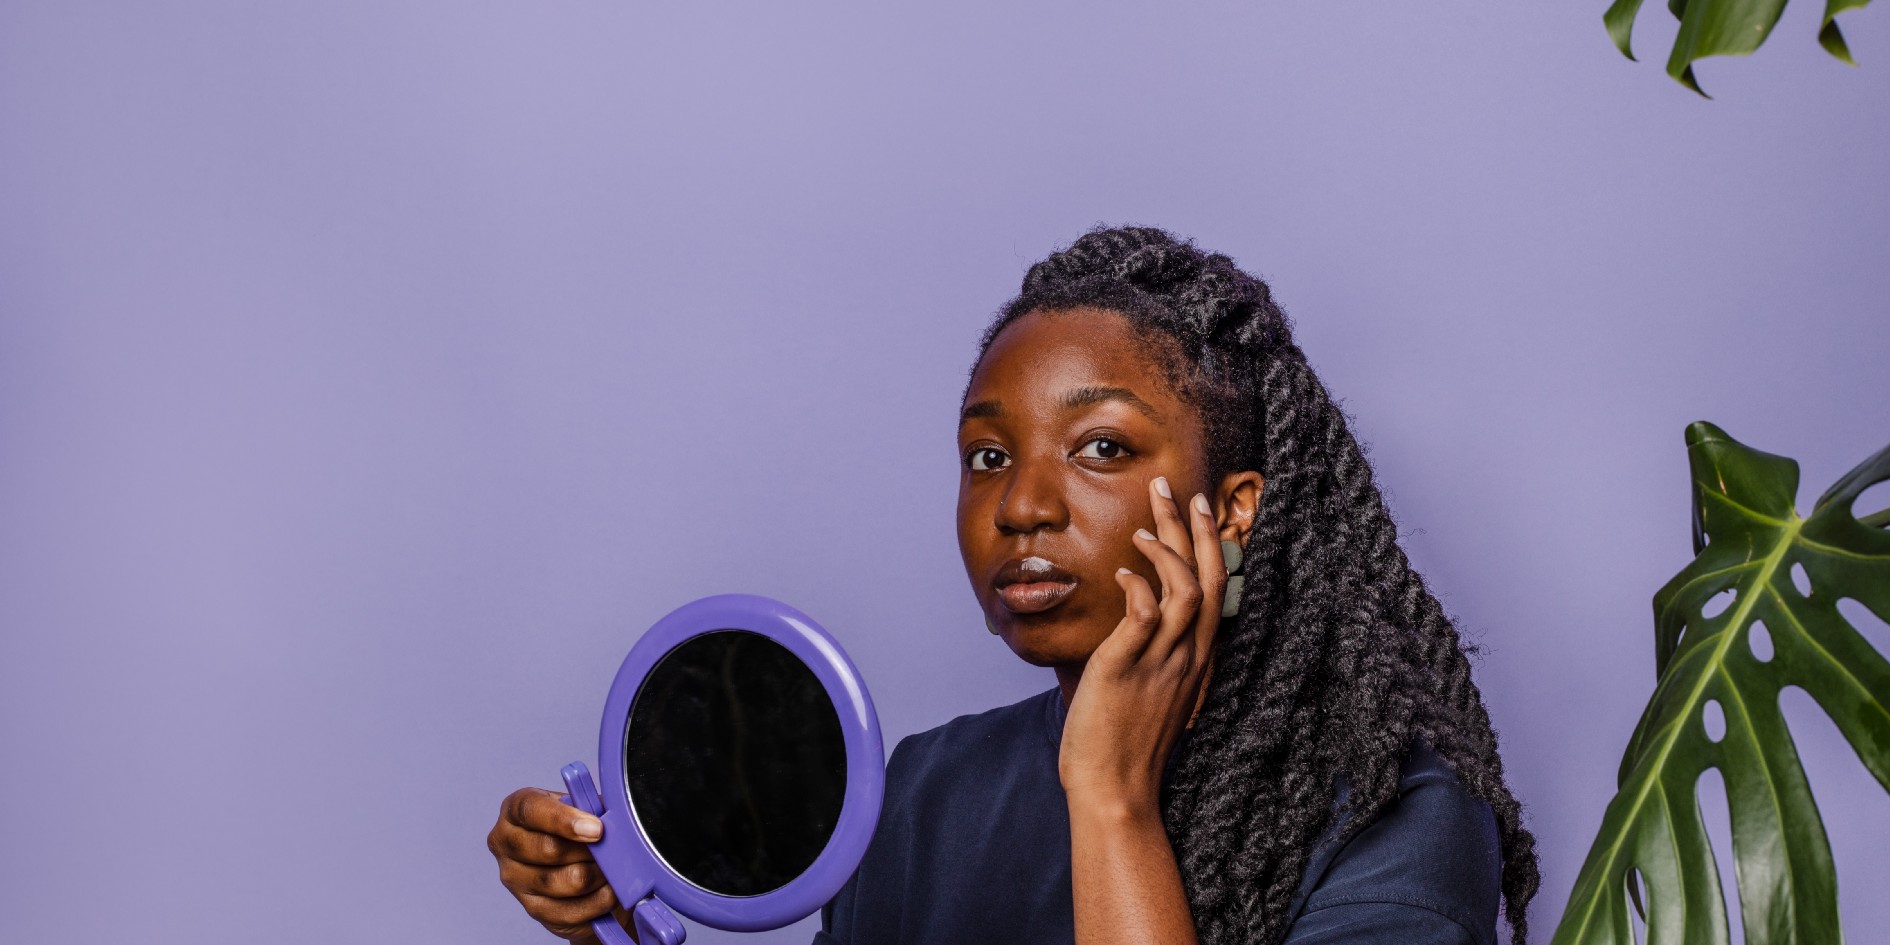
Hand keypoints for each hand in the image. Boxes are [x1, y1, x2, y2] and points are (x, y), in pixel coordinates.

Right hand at [488, 786, 631, 942]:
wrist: (580, 861)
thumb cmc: (579, 826)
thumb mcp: (583, 806)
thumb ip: (592, 808)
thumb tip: (610, 821)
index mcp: (515, 810)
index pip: (531, 810)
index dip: (564, 820)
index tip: (597, 829)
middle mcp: (506, 845)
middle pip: (548, 849)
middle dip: (588, 850)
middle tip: (613, 849)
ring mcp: (516, 880)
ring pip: (564, 881)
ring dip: (597, 875)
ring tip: (613, 868)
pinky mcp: (534, 909)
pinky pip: (571, 910)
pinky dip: (598, 900)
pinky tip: (610, 890)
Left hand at [1059, 476, 1224, 810]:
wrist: (1116, 792)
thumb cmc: (1127, 744)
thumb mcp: (1154, 691)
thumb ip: (1155, 653)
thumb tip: (1141, 616)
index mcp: (1196, 660)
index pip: (1216, 590)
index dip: (1210, 546)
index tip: (1200, 509)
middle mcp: (1187, 657)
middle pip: (1207, 579)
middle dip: (1194, 529)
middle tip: (1178, 489)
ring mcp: (1162, 662)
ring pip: (1184, 590)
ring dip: (1168, 551)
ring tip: (1144, 527)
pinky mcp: (1128, 669)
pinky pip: (1145, 617)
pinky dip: (1139, 587)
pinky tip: (1125, 571)